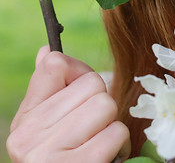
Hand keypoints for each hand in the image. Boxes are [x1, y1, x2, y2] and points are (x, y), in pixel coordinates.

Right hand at [7, 46, 130, 161]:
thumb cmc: (60, 159)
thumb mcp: (45, 128)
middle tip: (92, 128)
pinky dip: (120, 144)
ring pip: (106, 105)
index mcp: (24, 121)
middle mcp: (30, 137)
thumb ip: (48, 90)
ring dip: (111, 125)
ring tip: (99, 143)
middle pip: (92, 85)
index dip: (80, 73)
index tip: (82, 91)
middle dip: (100, 104)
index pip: (56, 65)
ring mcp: (53, 154)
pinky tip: (106, 157)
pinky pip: (116, 132)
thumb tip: (48, 51)